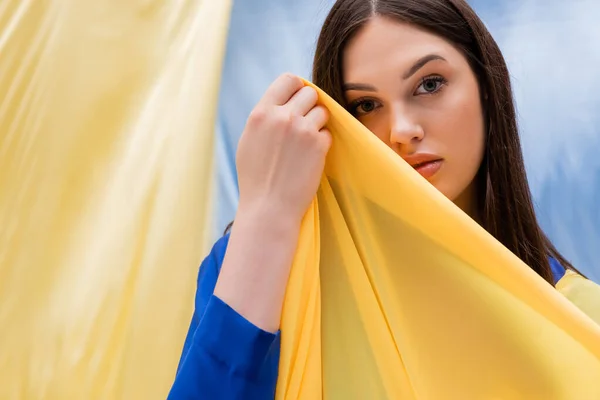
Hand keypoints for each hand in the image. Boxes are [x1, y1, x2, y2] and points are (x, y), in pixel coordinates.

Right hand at [235, 73, 330, 223]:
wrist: (269, 207)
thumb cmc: (256, 178)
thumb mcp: (249, 140)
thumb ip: (265, 118)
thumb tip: (282, 101)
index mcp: (261, 113)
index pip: (287, 79)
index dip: (296, 88)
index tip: (297, 100)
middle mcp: (282, 117)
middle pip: (309, 92)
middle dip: (309, 106)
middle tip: (304, 125)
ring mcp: (302, 130)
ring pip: (322, 111)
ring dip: (318, 124)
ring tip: (305, 144)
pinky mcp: (318, 145)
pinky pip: (328, 133)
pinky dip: (322, 144)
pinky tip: (309, 159)